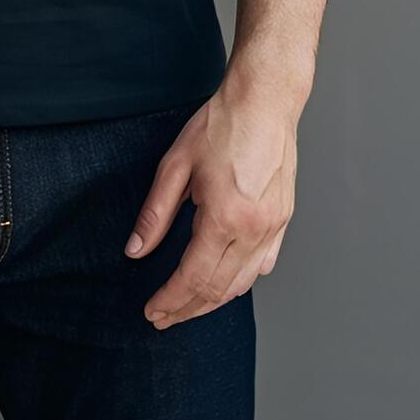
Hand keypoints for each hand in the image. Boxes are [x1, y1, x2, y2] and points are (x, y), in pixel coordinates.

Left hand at [122, 81, 297, 326]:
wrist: (264, 101)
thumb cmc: (220, 125)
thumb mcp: (175, 164)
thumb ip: (155, 213)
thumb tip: (136, 250)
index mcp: (225, 217)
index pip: (193, 277)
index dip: (170, 300)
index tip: (151, 312)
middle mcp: (254, 230)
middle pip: (218, 289)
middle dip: (187, 309)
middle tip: (162, 318)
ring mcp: (273, 227)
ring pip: (243, 283)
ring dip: (213, 300)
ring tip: (187, 306)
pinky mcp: (283, 220)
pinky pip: (263, 265)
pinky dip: (241, 281)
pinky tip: (224, 282)